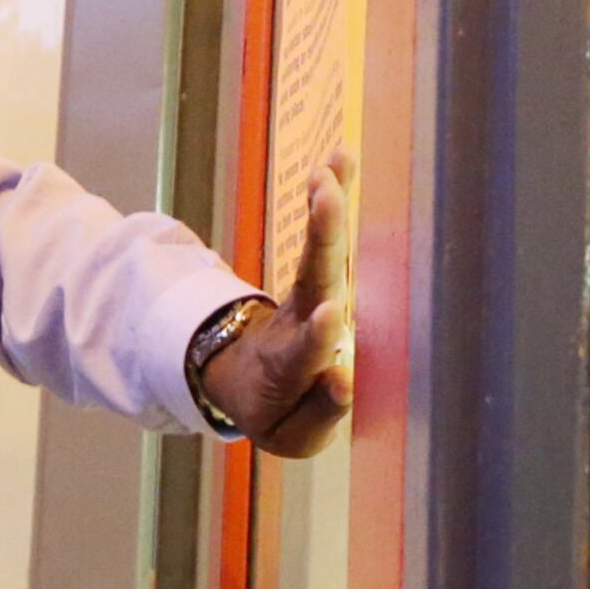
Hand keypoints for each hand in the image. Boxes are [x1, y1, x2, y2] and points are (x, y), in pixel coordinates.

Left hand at [204, 153, 357, 458]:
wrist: (246, 381)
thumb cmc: (279, 410)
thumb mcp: (291, 433)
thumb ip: (319, 412)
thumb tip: (343, 379)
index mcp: (290, 367)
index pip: (304, 351)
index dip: (318, 337)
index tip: (332, 316)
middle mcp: (299, 322)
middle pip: (311, 280)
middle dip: (322, 240)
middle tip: (327, 198)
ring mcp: (309, 295)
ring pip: (319, 252)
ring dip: (327, 209)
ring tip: (331, 170)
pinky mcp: (320, 275)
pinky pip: (328, 233)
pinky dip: (335, 193)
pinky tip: (341, 155)